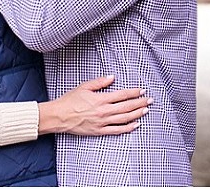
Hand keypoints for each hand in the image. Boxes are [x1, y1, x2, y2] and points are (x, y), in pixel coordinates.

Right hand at [37, 75, 151, 135]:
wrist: (60, 116)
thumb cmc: (70, 101)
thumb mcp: (84, 87)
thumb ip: (99, 82)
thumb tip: (112, 77)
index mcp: (101, 99)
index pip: (122, 95)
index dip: (134, 93)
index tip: (142, 90)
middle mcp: (104, 111)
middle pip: (127, 107)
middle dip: (140, 103)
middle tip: (150, 100)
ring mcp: (103, 122)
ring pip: (124, 118)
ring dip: (137, 114)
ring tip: (146, 110)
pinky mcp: (100, 131)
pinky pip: (117, 130)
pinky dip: (128, 128)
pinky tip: (135, 125)